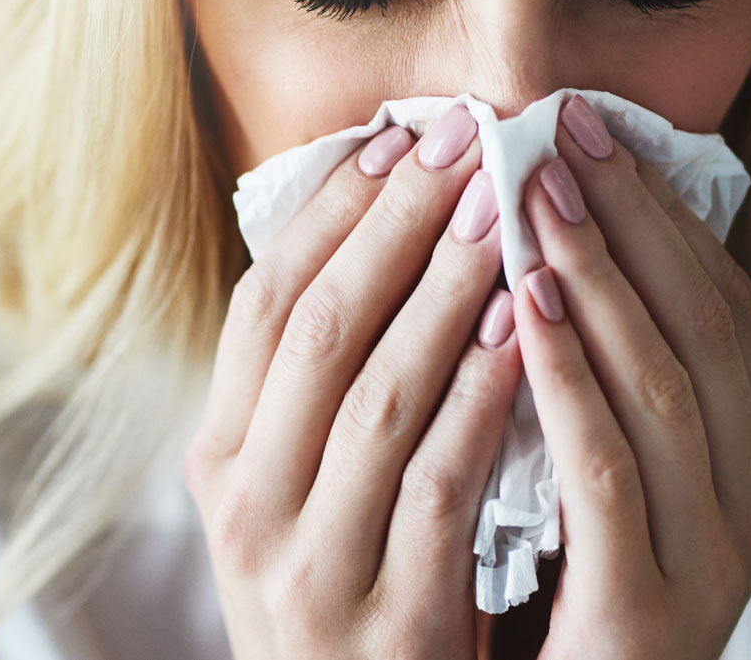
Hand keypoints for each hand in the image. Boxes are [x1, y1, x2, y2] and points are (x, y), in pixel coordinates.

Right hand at [183, 106, 523, 658]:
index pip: (265, 305)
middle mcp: (247, 504)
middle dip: (395, 223)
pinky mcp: (386, 615)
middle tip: (464, 142)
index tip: (397, 138)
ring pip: (378, 394)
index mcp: (223, 457)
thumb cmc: (347, 581)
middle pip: (319, 329)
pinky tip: (528, 330)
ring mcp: (309, 562)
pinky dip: (481, 398)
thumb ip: (321, 389)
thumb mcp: (302, 490)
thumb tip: (386, 237)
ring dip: (446, 291)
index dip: (330, 214)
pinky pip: (440, 483)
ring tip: (503, 211)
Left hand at [504, 95, 750, 659]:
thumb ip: (602, 383)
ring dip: (597, 277)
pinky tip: (520, 304)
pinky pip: (607, 470)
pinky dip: (567, 378)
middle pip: (703, 326)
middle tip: (559, 132)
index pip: (722, 308)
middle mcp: (750, 503)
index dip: (660, 213)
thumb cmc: (564, 593)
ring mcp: (709, 562)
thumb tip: (558, 247)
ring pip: (663, 385)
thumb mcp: (604, 478)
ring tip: (532, 192)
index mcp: (747, 461)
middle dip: (630, 220)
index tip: (591, 131)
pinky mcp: (644, 612)